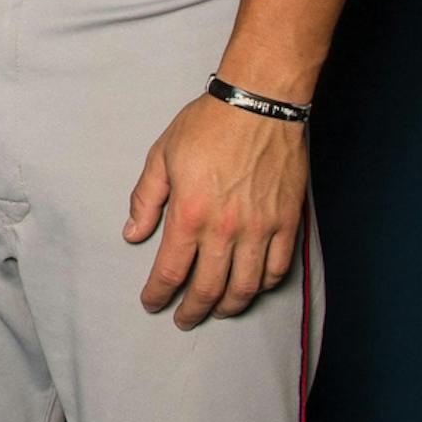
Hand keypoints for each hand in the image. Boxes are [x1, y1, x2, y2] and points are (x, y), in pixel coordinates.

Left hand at [124, 92, 306, 328]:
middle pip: (208, 289)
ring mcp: (261, 228)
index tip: (152, 304)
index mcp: (189, 214)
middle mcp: (225, 228)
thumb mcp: (162, 156)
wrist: (260, 102)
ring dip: (229, 306)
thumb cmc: (208, 125)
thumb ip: (146, 199)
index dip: (158, 295)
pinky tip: (252, 287)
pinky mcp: (288, 222)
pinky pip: (278, 268)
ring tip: (218, 311)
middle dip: (192, 311)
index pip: (170, 272)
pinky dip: (263, 285)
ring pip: (246, 287)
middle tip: (183, 319)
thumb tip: (133, 234)